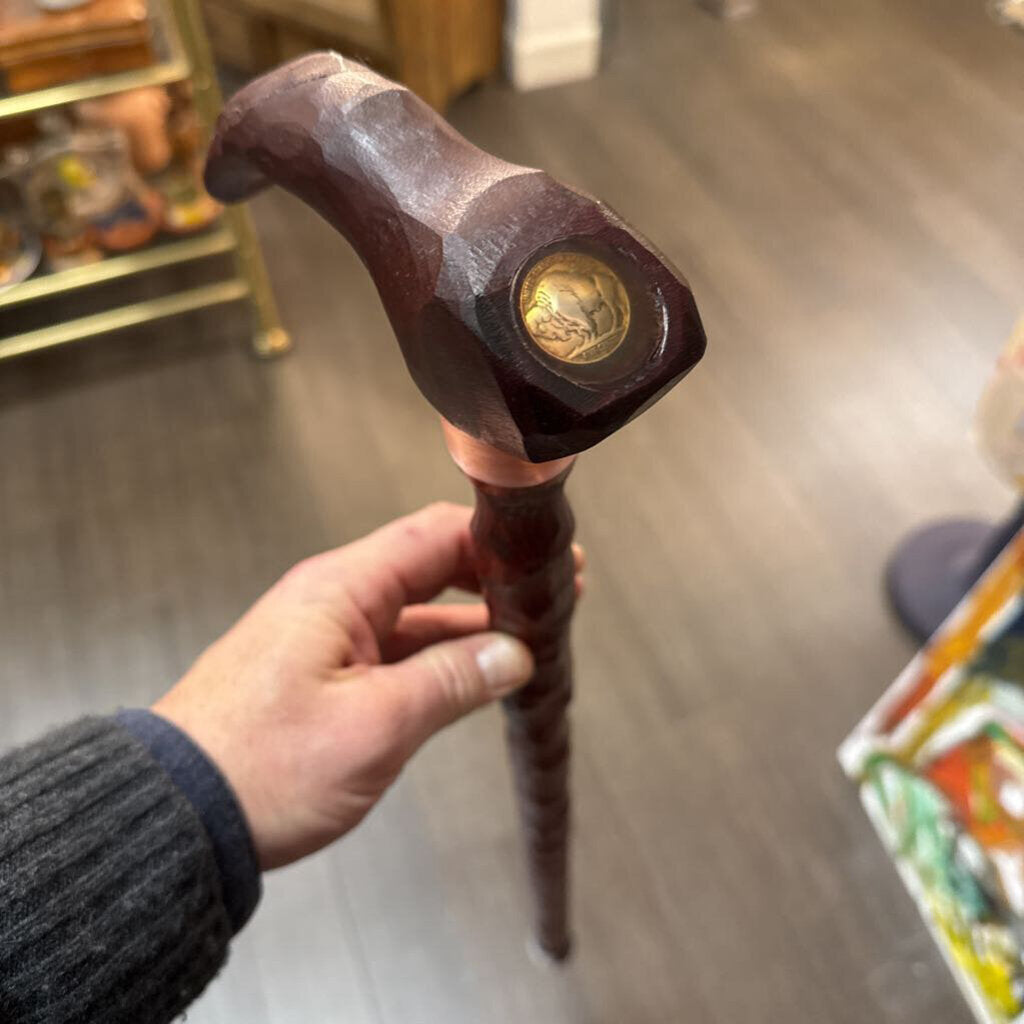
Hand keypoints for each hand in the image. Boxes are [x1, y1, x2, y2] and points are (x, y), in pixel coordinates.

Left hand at [153, 503, 582, 869]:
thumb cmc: (262, 767)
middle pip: (430, 566)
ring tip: (531, 634)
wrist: (178, 816)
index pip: (435, 535)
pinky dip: (439, 654)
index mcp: (341, 589)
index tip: (549, 559)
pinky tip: (476, 671)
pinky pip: (394, 646)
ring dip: (471, 621)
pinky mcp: (323, 670)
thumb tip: (513, 654)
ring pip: (416, 611)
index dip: (498, 543)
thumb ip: (451, 682)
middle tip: (555, 595)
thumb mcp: (374, 726)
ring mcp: (328, 634)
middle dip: (495, 579)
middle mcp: (334, 598)